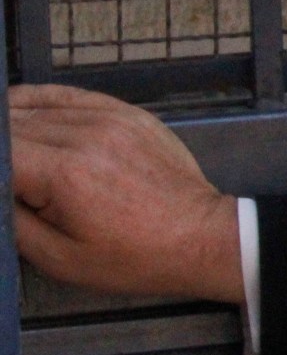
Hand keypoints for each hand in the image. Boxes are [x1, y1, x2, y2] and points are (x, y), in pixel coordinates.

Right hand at [8, 85, 241, 303]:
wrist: (199, 237)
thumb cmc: (132, 257)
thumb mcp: (58, 258)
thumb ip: (12, 219)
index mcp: (65, 173)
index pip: (0, 149)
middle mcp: (86, 135)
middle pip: (13, 124)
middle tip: (5, 174)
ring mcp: (111, 117)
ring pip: (36, 104)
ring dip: (11, 122)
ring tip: (5, 147)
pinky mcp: (127, 112)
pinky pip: (70, 95)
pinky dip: (40, 101)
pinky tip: (21, 112)